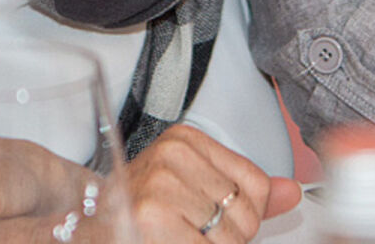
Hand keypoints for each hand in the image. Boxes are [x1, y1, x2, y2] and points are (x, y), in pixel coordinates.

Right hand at [127, 123, 299, 242]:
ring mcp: (161, 187)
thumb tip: (291, 193)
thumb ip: (244, 191)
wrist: (82, 230)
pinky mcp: (151, 217)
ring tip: (175, 238)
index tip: (207, 221)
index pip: (254, 184)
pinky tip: (170, 243)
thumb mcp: (191, 189)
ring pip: (229, 240)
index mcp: (185, 140)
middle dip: (223, 239)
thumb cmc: (133, 212)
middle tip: (185, 234)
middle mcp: (173, 156)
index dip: (239, 217)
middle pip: (245, 216)